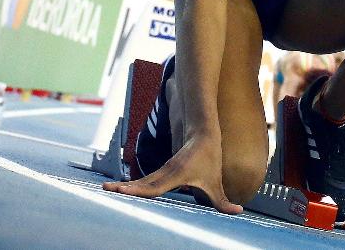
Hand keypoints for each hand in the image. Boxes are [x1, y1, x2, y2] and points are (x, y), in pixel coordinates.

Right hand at [102, 134, 241, 214]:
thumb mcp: (216, 183)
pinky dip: (132, 186)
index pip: (154, 187)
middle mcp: (165, 172)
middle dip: (124, 188)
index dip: (139, 191)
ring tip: (106, 189)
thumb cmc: (210, 158)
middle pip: (142, 184)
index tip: (124, 191)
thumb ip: (223, 201)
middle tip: (106, 190)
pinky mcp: (161, 172)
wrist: (203, 134)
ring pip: (141, 181)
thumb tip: (239, 211)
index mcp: (175, 174)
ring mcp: (161, 171)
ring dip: (125, 186)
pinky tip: (120, 190)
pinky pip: (144, 181)